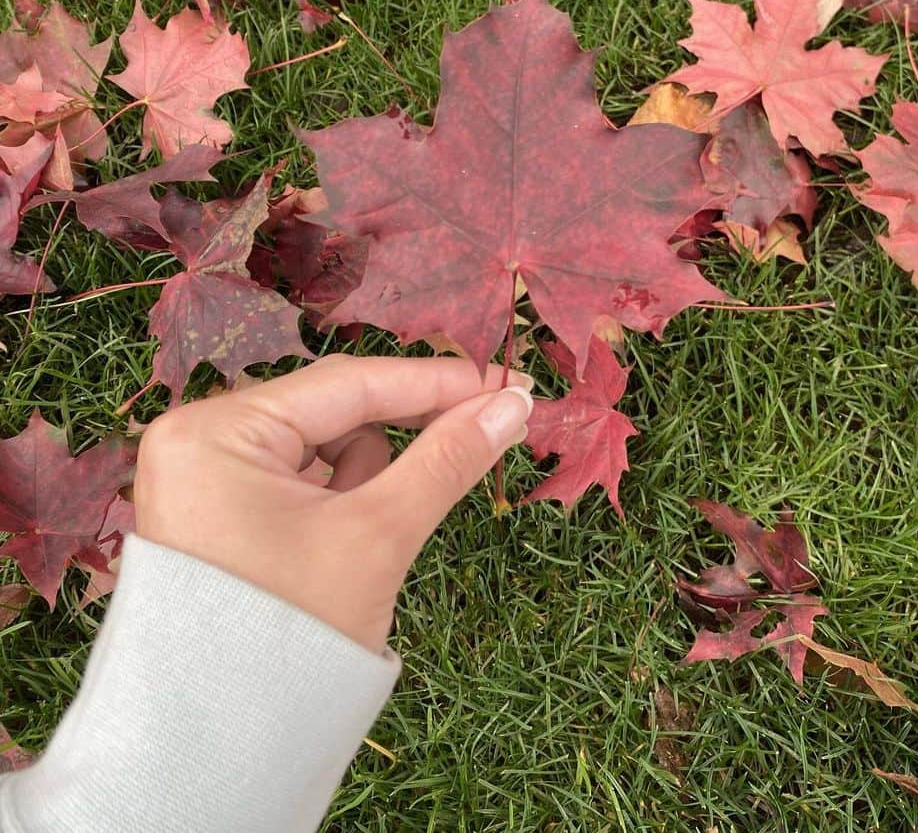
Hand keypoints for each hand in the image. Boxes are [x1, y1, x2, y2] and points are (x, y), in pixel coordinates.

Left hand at [134, 355, 533, 652]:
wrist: (225, 740)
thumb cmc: (292, 633)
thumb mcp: (377, 535)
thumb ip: (446, 460)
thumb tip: (512, 406)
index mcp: (217, 430)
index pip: (347, 382)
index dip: (435, 381)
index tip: (505, 382)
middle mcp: (199, 437)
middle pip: (333, 407)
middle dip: (405, 427)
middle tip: (486, 424)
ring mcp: (204, 472)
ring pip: (321, 441)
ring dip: (366, 472)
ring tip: (370, 532)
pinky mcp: (219, 506)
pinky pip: (298, 473)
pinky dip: (338, 492)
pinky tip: (349, 533)